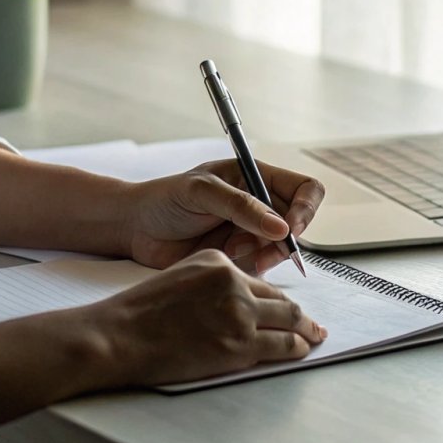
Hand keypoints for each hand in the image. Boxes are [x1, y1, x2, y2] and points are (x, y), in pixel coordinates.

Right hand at [82, 250, 327, 386]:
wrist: (120, 335)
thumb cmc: (138, 313)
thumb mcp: (179, 276)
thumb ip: (210, 283)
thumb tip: (233, 301)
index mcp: (217, 263)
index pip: (257, 281)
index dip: (274, 298)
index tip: (284, 306)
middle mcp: (234, 282)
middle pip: (279, 298)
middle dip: (299, 313)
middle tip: (312, 323)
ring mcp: (240, 312)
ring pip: (289, 318)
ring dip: (306, 329)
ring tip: (314, 336)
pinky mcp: (241, 342)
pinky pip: (283, 344)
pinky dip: (297, 347)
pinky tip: (302, 349)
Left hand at [124, 160, 324, 273]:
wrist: (136, 229)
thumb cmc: (164, 199)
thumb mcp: (201, 192)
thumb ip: (241, 206)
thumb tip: (281, 227)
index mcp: (256, 177)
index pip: (304, 189)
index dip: (305, 208)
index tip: (290, 228)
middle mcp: (259, 204)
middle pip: (298, 223)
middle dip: (282, 240)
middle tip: (260, 250)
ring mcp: (252, 231)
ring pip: (282, 248)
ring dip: (263, 253)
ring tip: (232, 249)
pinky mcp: (241, 255)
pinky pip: (263, 265)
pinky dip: (251, 265)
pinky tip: (226, 256)